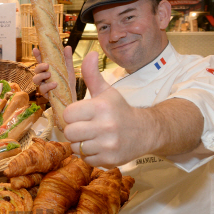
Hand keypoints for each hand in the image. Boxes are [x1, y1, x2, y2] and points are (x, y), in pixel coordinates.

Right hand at [32, 46, 75, 101]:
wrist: (71, 96)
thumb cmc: (68, 82)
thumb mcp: (69, 69)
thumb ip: (67, 59)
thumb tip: (67, 47)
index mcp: (48, 69)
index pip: (40, 61)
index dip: (37, 55)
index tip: (35, 49)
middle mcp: (43, 77)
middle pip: (36, 70)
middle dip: (39, 67)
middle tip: (47, 65)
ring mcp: (43, 85)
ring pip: (35, 79)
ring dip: (41, 76)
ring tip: (49, 75)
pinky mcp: (45, 94)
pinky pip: (42, 89)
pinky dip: (48, 86)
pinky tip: (54, 84)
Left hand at [63, 51, 145, 167]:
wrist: (146, 131)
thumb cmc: (120, 110)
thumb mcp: (107, 92)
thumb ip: (92, 75)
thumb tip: (89, 53)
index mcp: (101, 107)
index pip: (68, 114)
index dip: (71, 115)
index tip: (79, 115)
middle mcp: (105, 126)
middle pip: (69, 132)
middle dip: (74, 130)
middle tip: (83, 127)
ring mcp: (108, 145)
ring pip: (76, 147)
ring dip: (81, 143)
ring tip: (92, 137)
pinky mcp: (110, 160)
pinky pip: (86, 159)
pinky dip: (89, 155)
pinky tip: (99, 146)